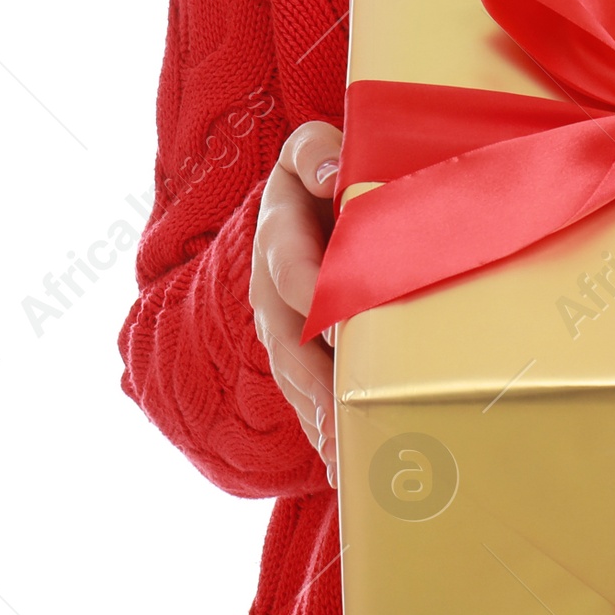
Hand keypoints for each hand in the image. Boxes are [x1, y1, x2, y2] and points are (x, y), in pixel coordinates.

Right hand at [250, 121, 342, 486]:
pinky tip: (341, 464)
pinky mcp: (295, 353)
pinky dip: (322, 429)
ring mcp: (280, 327)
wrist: (296, 200)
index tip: (343, 320)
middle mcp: (270, 289)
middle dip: (317, 379)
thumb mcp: (309, 150)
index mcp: (277, 234)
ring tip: (344, 454)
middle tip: (344, 414)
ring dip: (319, 416)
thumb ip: (316, 153)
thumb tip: (328, 173)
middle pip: (290, 341)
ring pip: (295, 378)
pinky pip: (304, 395)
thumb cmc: (319, 170)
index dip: (318, 294)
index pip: (293, 268)